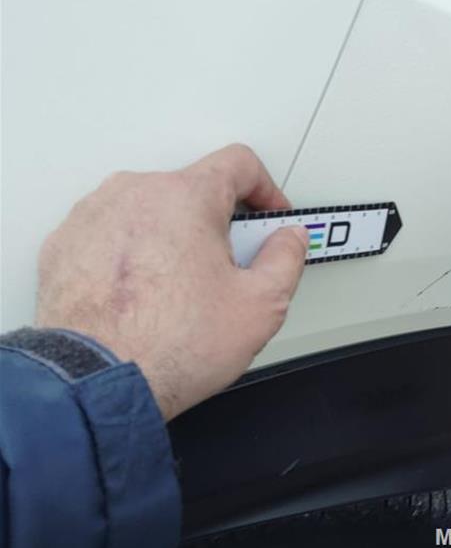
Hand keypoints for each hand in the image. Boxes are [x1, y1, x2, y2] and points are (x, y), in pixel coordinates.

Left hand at [34, 144, 308, 419]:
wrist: (94, 383)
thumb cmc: (167, 345)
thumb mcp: (261, 305)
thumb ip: (286, 259)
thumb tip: (288, 241)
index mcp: (186, 197)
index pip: (239, 164)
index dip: (267, 189)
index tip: (270, 216)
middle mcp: (135, 194)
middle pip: (193, 189)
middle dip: (218, 222)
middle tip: (230, 266)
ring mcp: (94, 217)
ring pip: (151, 210)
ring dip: (173, 236)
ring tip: (182, 287)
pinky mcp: (64, 245)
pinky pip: (112, 234)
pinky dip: (132, 254)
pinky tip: (144, 294)